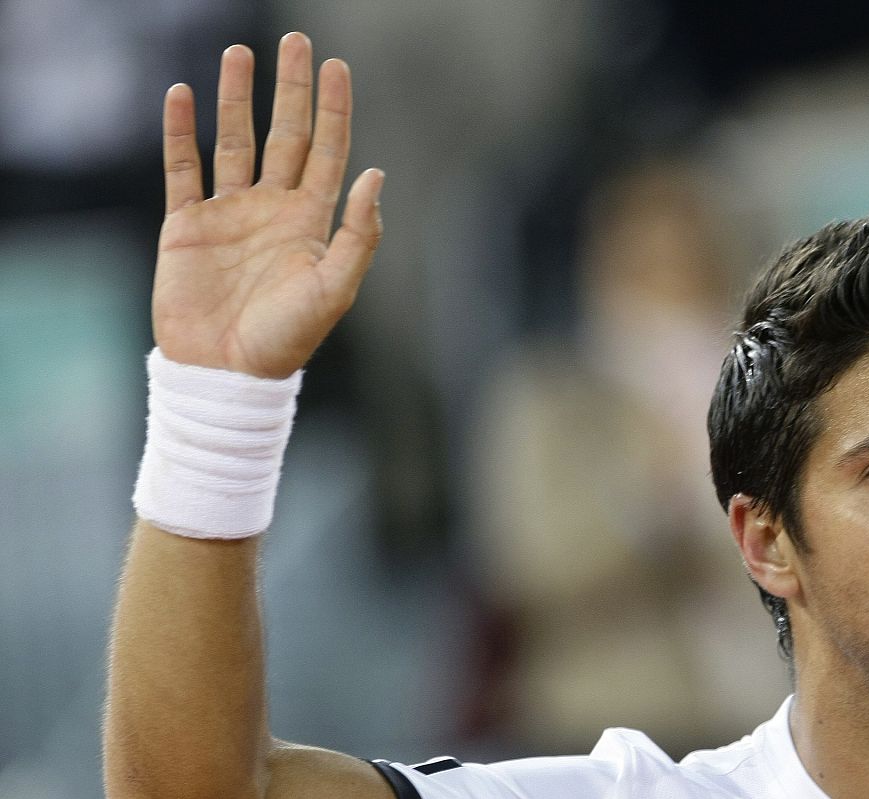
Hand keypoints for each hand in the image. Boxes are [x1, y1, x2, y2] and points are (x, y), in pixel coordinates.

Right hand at [152, 33, 382, 378]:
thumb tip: (375, 175)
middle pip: (285, 135)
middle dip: (291, 90)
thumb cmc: (285, 340)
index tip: (337, 67)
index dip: (334, 110)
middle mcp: (273, 210)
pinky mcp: (187, 226)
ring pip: (234, 142)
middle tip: (295, 43)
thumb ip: (358, 234)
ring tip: (240, 54)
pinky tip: (183, 95)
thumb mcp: (334, 289)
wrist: (225, 372)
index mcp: (312, 223)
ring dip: (237, 98)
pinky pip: (182, 169)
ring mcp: (229, 214)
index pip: (328, 153)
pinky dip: (181, 132)